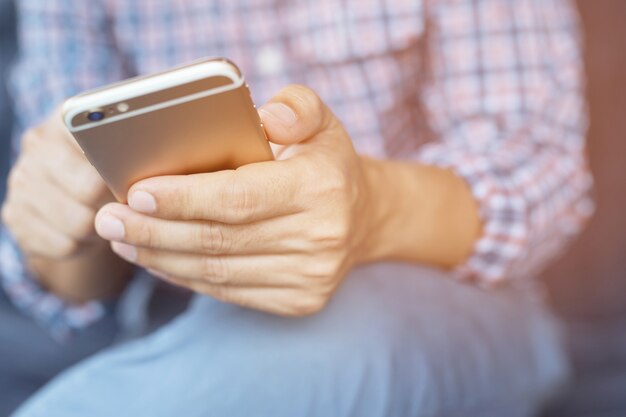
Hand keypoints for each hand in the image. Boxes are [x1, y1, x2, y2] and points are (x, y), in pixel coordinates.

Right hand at [2, 110, 131, 301]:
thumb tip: (182, 157)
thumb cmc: (121, 170)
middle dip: (118, 203)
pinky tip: (92, 233)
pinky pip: (63, 245)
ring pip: (77, 222)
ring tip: (115, 217)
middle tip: (135, 206)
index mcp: (69, 119)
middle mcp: (38, 145)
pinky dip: (86, 246)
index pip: (93, 137)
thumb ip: (148, 146)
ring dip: (106, 228)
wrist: (81, 200)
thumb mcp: (134, 150)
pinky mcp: (15, 217)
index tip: (140, 177)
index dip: (121, 163)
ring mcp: (22, 181)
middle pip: (88, 188)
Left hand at [95, 85, 372, 315]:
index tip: (136, 193)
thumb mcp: (319, 119)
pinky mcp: (298, 300)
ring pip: (217, 273)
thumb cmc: (325, 162)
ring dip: (161, 257)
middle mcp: (319, 238)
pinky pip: (229, 292)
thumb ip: (295, 105)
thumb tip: (265, 118)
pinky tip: (158, 259)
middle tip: (109, 219)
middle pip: (218, 240)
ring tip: (122, 239)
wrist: (361, 217)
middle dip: (154, 232)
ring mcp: (309, 277)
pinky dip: (186, 277)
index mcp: (320, 186)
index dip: (182, 198)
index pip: (238, 198)